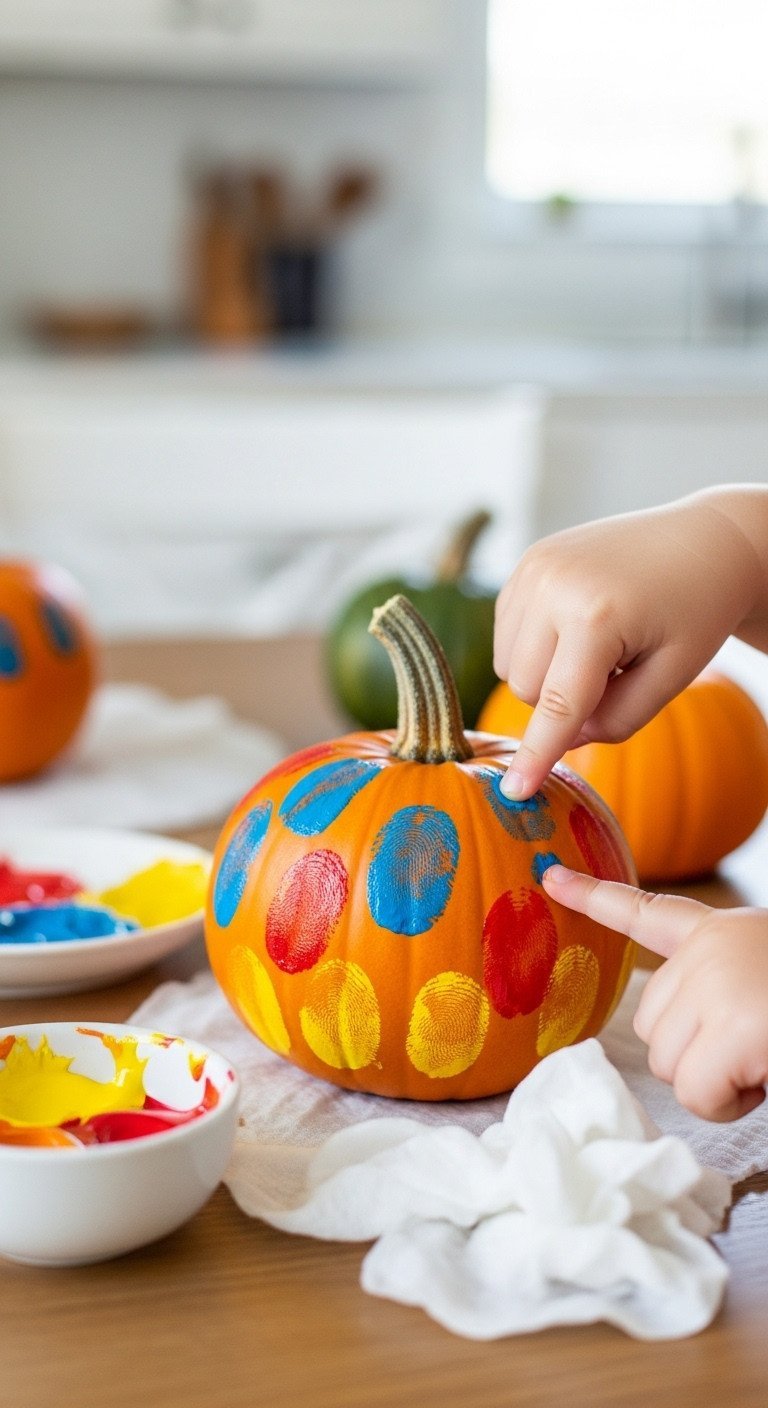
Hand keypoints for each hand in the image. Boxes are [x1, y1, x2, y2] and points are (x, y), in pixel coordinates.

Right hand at [494, 490, 765, 798]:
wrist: (705, 541)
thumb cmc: (698, 613)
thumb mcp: (673, 677)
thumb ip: (618, 720)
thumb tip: (562, 739)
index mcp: (596, 615)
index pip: (557, 705)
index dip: (537, 755)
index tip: (514, 793)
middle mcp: (553, 585)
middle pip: (525, 689)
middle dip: (563, 700)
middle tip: (618, 673)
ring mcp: (534, 567)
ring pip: (509, 665)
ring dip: (545, 674)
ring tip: (602, 645)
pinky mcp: (527, 562)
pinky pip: (508, 633)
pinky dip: (536, 646)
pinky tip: (578, 627)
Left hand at [542, 864, 767, 1121]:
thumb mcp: (761, 983)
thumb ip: (720, 994)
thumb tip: (685, 1041)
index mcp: (725, 933)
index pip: (648, 913)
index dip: (594, 896)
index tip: (550, 876)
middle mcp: (713, 947)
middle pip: (653, 1029)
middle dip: (702, 1058)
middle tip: (762, 1046)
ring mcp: (720, 981)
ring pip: (672, 1066)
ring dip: (721, 1083)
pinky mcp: (737, 1024)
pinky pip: (699, 1093)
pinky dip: (735, 1104)